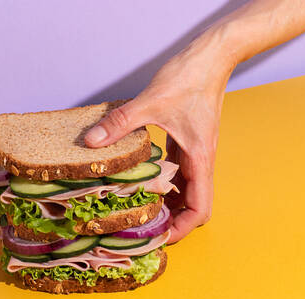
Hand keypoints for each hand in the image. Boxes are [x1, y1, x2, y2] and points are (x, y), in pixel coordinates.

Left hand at [84, 41, 233, 242]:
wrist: (211, 56)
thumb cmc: (191, 78)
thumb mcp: (151, 102)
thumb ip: (120, 123)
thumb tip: (93, 142)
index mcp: (199, 158)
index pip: (200, 209)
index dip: (182, 228)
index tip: (161, 237)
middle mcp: (200, 159)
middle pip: (193, 204)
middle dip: (173, 220)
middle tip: (145, 226)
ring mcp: (194, 150)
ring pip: (186, 188)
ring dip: (169, 201)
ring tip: (142, 209)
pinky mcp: (187, 139)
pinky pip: (178, 169)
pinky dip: (164, 181)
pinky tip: (144, 179)